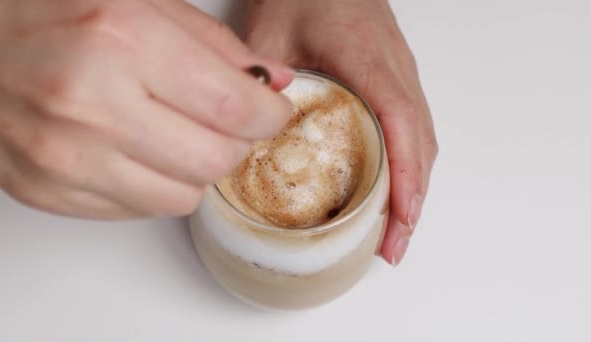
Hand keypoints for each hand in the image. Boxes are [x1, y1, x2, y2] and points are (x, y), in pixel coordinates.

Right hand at [0, 0, 292, 218]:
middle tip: (226, 120)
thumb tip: (270, 83)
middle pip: (215, 161)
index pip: (234, 109)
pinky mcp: (46, 192)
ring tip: (176, 133)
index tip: (269, 110)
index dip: (268, 115)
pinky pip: (137, 210)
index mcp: (119, 41)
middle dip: (237, 142)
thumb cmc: (45, 8)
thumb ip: (214, 45)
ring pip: (181, 197)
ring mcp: (63, 158)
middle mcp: (89, 106)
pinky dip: (154, 184)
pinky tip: (136, 150)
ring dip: (195, 168)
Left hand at [245, 0, 437, 264]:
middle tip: (393, 246)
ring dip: (415, 188)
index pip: (398, 121)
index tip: (400, 217)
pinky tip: (394, 191)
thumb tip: (250, 140)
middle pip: (420, 142)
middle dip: (412, 199)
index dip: (405, 174)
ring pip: (422, 139)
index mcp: (369, 59)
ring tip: (395, 231)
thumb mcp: (271, 34)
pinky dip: (410, 167)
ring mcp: (401, 75)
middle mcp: (396, 69)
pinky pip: (412, 128)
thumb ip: (263, 85)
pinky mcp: (395, 79)